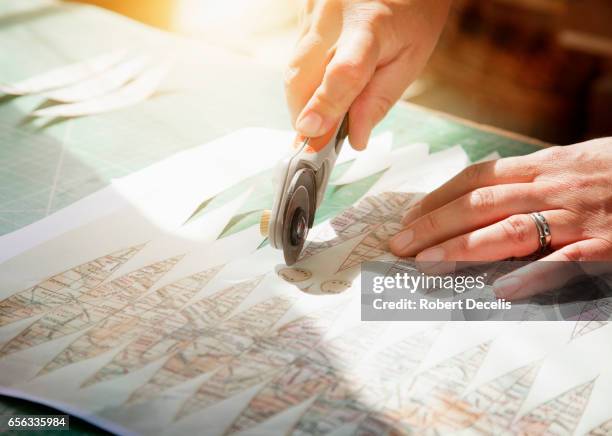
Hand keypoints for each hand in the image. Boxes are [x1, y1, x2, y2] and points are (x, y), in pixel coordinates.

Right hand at [286, 0, 449, 148]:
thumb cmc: (412, 13)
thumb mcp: (410, 59)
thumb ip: (379, 100)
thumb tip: (354, 138)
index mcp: (371, 25)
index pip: (343, 72)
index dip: (325, 104)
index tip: (310, 131)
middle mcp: (333, 15)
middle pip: (301, 77)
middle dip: (305, 115)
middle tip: (319, 140)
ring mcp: (312, 11)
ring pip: (293, 70)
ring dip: (305, 100)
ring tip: (328, 106)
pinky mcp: (302, 13)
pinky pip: (296, 57)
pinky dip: (306, 80)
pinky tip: (326, 77)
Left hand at [389, 138, 611, 298]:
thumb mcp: (572, 162)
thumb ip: (531, 176)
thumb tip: (483, 191)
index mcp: (543, 166)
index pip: (477, 178)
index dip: (438, 197)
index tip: (408, 217)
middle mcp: (553, 187)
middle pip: (480, 204)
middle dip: (434, 225)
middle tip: (397, 245)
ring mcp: (578, 217)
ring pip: (510, 230)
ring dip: (463, 249)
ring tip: (426, 266)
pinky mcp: (607, 245)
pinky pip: (566, 261)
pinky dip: (534, 276)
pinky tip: (501, 291)